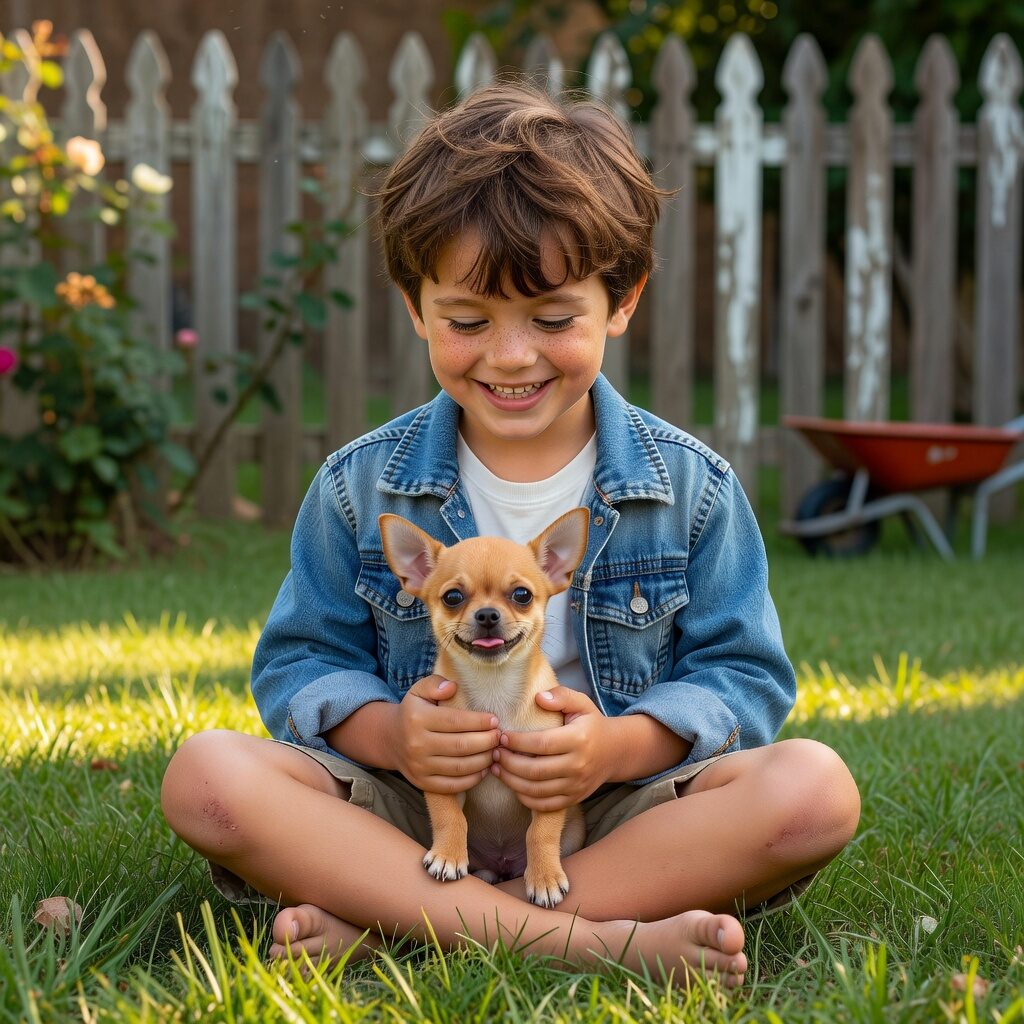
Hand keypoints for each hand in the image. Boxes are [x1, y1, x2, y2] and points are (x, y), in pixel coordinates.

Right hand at [394, 674, 500, 793]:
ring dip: (484, 760)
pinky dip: (472, 779)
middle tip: (499, 736)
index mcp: (417, 719)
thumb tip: (452, 687)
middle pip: (461, 746)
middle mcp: (416, 744)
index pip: (455, 721)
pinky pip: (453, 785)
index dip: (479, 721)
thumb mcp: (418, 691)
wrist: (391, 739)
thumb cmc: (413, 712)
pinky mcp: (423, 783)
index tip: (494, 720)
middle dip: (487, 741)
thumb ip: (435, 683)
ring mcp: (419, 766)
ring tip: (495, 751)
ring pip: (460, 767)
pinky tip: (484, 768)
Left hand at [492, 687, 614, 810]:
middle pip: (535, 770)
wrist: (615, 751)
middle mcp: (578, 765)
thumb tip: (539, 698)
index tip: (502, 736)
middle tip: (494, 753)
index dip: (517, 742)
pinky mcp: (573, 799)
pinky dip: (525, 797)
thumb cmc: (591, 724)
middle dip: (508, 762)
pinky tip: (513, 785)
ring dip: (511, 781)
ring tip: (496, 768)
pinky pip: (544, 805)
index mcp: (579, 739)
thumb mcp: (581, 703)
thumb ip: (561, 696)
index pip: (541, 744)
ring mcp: (576, 785)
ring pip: (536, 790)